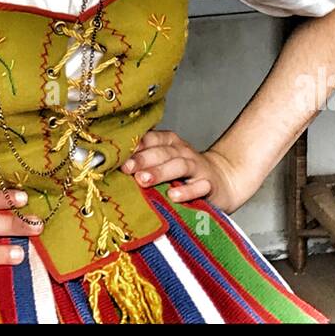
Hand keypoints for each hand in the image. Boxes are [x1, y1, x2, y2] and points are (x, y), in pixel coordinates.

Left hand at [121, 130, 249, 212]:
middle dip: (143, 159)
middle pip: (162, 152)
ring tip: (143, 180)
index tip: (117, 157)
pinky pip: (200, 186)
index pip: (151, 139)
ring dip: (160, 172)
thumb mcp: (164, 165)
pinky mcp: (210, 185)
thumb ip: (143, 164)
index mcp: (169, 143)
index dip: (135, 146)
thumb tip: (111, 168)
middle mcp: (183, 152)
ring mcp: (198, 168)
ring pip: (179, 165)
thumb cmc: (183, 176)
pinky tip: (174, 196)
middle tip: (127, 169)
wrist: (223, 181)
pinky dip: (187, 191)